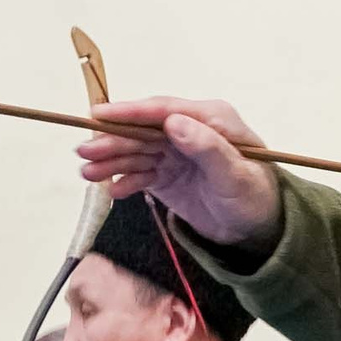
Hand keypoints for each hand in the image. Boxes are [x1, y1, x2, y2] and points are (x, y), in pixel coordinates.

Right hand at [75, 97, 282, 247]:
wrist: (258, 229)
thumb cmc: (255, 197)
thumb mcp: (235, 175)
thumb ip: (207, 148)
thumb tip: (174, 121)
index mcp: (210, 119)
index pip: (163, 110)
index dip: (130, 111)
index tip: (98, 114)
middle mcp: (189, 130)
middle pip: (143, 130)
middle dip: (112, 139)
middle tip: (83, 151)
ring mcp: (175, 152)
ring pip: (136, 151)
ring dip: (111, 160)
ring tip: (87, 173)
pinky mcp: (166, 174)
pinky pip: (140, 173)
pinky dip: (124, 180)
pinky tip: (112, 190)